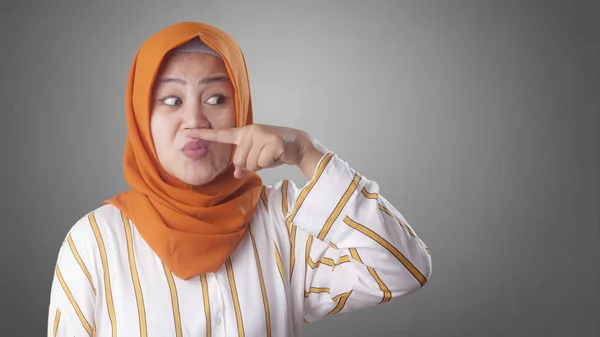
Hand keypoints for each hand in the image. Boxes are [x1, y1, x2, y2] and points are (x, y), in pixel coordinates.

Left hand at [187, 124, 325, 178]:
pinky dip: (270, 163)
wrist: (298, 144)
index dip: (203, 134)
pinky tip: (277, 155)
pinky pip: (263, 163)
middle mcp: (251, 131)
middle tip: (264, 157)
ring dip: (262, 164)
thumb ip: (245, 162)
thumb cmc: (275, 150)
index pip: (221, 135)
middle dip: (252, 164)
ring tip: (271, 155)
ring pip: (251, 163)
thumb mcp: (258, 156)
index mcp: (244, 133)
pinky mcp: (273, 142)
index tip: (187, 131)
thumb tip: (237, 174)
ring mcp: (262, 135)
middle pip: (239, 161)